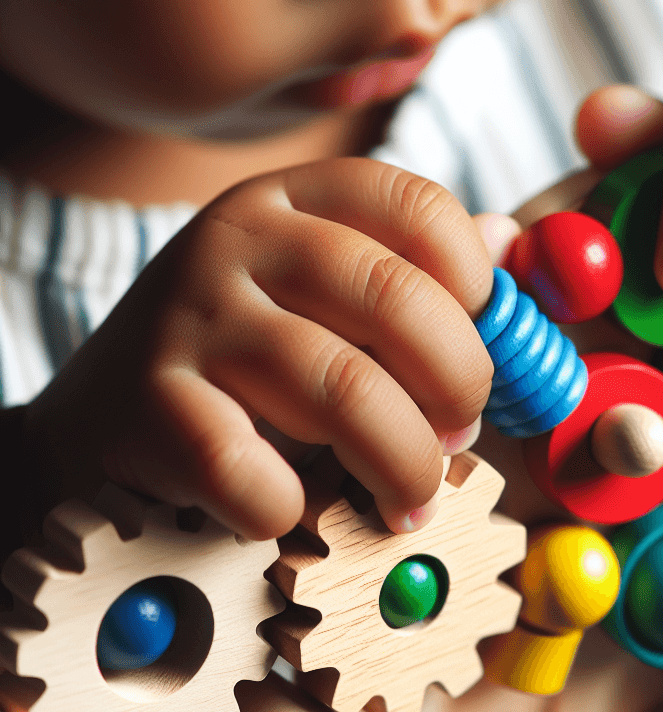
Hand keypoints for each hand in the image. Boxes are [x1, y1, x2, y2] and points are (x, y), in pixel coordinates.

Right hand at [23, 159, 494, 538]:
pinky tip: (294, 511)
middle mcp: (239, 239)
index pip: (419, 209)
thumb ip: (416, 273)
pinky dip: (291, 508)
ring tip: (410, 499)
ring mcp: (189, 316)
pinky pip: (252, 469)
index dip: (476, 289)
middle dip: (458, 387)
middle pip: (396, 301)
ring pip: (344, 391)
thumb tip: (508, 243)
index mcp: (297, 200)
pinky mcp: (150, 403)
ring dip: (402, 465)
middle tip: (457, 438)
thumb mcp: (325, 297)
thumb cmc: (248, 363)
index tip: (477, 349)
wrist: (105, 420)